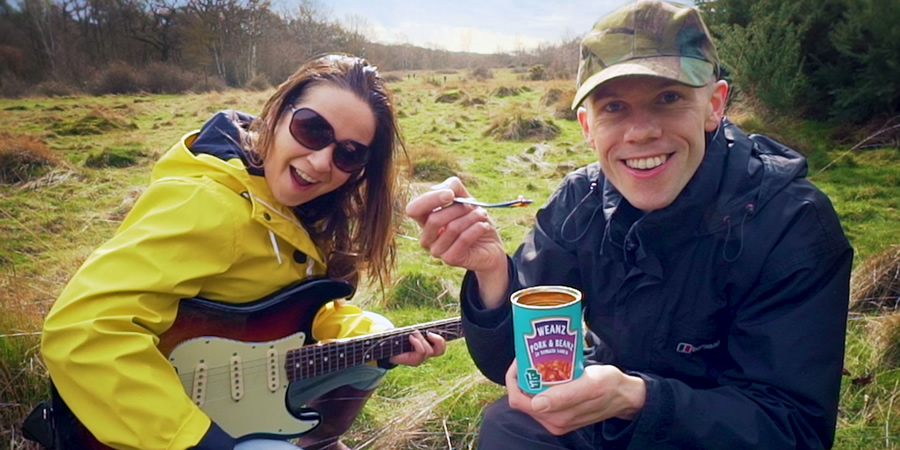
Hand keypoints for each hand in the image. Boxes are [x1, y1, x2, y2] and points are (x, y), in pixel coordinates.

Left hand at [388, 331, 445, 365]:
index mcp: (427, 347)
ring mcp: (421, 359)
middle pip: (440, 350)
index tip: (431, 331)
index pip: (440, 347)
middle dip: (438, 340)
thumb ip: (416, 331)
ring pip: (429, 350)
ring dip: (421, 339)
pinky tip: (410, 338)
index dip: (441, 340)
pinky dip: (417, 342)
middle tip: (429, 333)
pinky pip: (421, 351)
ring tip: (413, 334)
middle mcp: (426, 355)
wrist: (386, 350)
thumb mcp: (408, 332)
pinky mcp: (415, 362)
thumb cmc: (397, 340)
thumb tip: (420, 326)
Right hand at [405, 177, 509, 304]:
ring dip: (471, 217)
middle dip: (458, 209)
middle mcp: (427, 237)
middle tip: (475, 206)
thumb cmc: (474, 221)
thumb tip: (444, 189)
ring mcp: (437, 250)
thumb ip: (453, 187)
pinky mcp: (450, 259)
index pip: (413, 209)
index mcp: (425, 221)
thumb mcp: (465, 199)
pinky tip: (484, 226)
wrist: (491, 247)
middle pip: (434, 219)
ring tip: (482, 215)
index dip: (430, 199)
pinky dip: (476, 228)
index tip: (450, 194)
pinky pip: (463, 239)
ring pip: (451, 228)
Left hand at [504, 360, 645, 434]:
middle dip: (522, 376)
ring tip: (537, 360)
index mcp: (556, 417)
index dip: (514, 378)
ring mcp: (557, 420)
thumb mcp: (590, 385)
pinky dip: (540, 384)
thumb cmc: (609, 385)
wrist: (626, 395)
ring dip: (531, 379)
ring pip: (530, 398)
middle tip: (529, 355)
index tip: (522, 358)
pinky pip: (541, 399)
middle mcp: (553, 422)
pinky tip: (548, 371)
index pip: (518, 400)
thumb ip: (565, 396)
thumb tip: (537, 404)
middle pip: (522, 398)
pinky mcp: (561, 415)